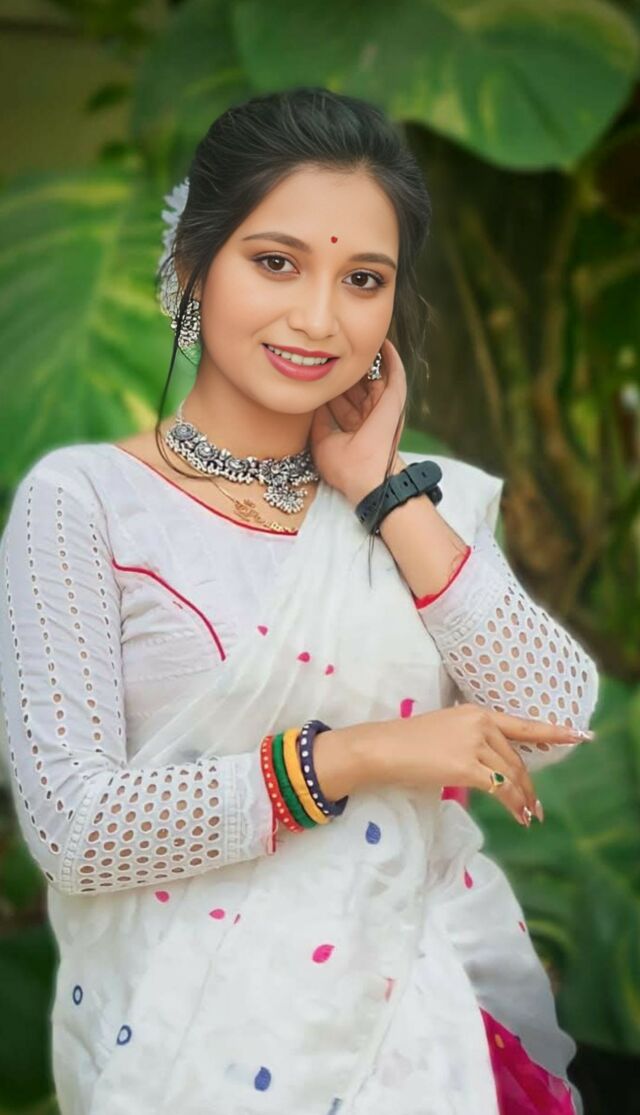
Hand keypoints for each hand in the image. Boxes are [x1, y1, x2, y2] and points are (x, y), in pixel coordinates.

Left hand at [308, 337, 406, 500]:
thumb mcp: (322, 440)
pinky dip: (390, 357)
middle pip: (354, 385)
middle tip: (330, 346)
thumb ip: (319, 420)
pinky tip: (382, 341)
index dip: (328, 383)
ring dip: (364, 359)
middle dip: (344, 368)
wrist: (365, 475)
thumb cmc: (344, 467)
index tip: (314, 366)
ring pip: (372, 375)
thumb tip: (313, 400)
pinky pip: (394, 372)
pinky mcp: (394, 399)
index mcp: (353, 425)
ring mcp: (382, 406)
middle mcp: (368, 414)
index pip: (340, 398)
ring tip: (352, 338)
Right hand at [364, 704, 590, 825]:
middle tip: (536, 807)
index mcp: (476, 712)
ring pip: (512, 776)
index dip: (553, 732)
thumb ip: (471, 741)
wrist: (383, 748)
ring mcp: (475, 744)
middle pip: (517, 759)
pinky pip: (500, 789)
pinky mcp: (467, 767)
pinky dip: (513, 805)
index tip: (578, 736)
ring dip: (523, 800)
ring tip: (529, 816)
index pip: (522, 725)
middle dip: (529, 786)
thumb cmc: (406, 743)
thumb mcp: (445, 732)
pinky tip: (519, 816)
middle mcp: (481, 724)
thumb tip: (491, 768)